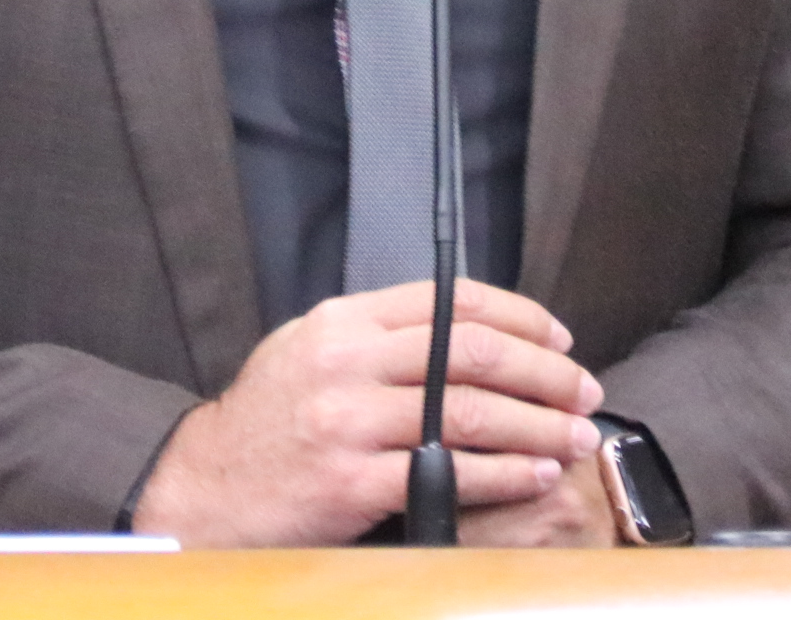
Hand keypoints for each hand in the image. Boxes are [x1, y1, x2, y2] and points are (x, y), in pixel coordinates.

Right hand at [130, 278, 603, 547]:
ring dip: (539, 425)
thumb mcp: (308, 350)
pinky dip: (505, 474)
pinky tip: (537, 475)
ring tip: (576, 437)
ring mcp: (350, 422)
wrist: (205, 489)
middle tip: (585, 391)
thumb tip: (464, 328)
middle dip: (545, 371)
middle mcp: (348, 361)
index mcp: (344, 322)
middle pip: (473, 351)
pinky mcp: (353, 481)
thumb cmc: (266, 422)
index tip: (560, 339)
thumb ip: (378, 336)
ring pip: (470, 410)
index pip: (451, 301)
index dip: (520, 316)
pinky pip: (449, 473)